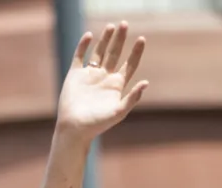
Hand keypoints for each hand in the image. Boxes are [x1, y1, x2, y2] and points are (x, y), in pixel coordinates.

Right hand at [56, 21, 148, 141]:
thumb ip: (132, 98)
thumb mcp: (119, 112)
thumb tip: (146, 83)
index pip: (130, 64)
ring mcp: (89, 75)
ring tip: (111, 26)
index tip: (142, 39)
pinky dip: (83, 45)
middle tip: (124, 24)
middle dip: (120, 39)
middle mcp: (104, 78)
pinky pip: (79, 56)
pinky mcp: (75, 75)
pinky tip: (88, 35)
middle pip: (115, 54)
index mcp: (116, 86)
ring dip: (104, 39)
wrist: (74, 128)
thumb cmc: (97, 124)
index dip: (136, 52)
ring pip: (99, 52)